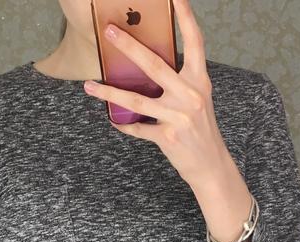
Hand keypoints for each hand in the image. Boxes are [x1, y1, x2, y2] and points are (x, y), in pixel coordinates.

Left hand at [83, 0, 229, 189]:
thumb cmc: (200, 130)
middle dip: (129, 46)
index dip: (185, 17)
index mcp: (199, 81)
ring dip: (109, 92)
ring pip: (137, 100)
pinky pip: (138, 128)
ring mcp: (179, 116)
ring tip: (89, 85)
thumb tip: (147, 67)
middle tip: (110, 31)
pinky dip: (124, 125)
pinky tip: (114, 121)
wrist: (210, 165)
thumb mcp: (197, 100)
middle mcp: (190, 95)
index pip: (194, 42)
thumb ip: (179, 82)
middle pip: (154, 65)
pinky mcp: (168, 137)